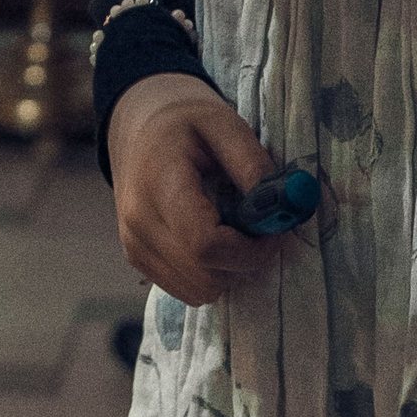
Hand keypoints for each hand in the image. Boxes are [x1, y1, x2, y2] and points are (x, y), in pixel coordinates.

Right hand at [107, 73, 295, 306]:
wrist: (139, 128)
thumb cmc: (186, 124)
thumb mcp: (224, 124)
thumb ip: (253, 164)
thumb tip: (283, 207)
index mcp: (158, 184)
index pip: (203, 244)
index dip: (249, 250)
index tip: (272, 233)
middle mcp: (139, 223)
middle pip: (204, 277)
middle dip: (243, 262)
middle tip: (257, 231)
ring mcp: (134, 246)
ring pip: (198, 291)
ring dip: (227, 271)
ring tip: (231, 230)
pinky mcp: (138, 260)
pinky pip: (186, 290)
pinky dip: (209, 274)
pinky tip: (211, 240)